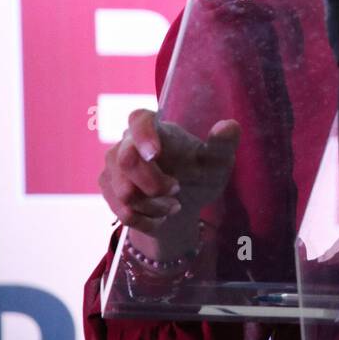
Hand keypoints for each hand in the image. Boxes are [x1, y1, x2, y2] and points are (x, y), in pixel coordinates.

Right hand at [98, 108, 240, 258]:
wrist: (184, 203)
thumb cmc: (201, 174)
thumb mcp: (218, 162)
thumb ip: (223, 144)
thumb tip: (230, 125)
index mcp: (157, 128)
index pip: (138, 119)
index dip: (142, 134)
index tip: (155, 153)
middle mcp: (127, 142)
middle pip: (126, 161)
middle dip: (154, 185)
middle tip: (176, 190)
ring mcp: (113, 166)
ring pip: (125, 193)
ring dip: (155, 207)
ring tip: (173, 205)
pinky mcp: (107, 189)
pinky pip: (123, 212)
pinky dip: (148, 220)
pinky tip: (159, 217)